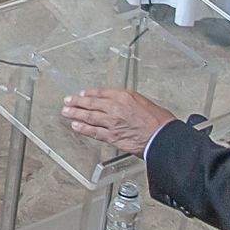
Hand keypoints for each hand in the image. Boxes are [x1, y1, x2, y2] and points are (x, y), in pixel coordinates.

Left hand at [60, 87, 176, 156]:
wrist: (162, 137)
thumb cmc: (158, 121)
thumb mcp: (143, 102)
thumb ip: (128, 101)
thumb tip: (118, 103)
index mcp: (124, 96)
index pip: (101, 92)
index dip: (89, 93)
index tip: (81, 93)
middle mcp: (115, 107)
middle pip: (91, 103)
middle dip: (77, 102)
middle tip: (67, 101)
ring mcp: (112, 122)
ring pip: (89, 117)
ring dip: (75, 114)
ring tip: (66, 112)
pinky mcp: (112, 137)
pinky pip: (93, 132)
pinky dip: (83, 129)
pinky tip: (76, 126)